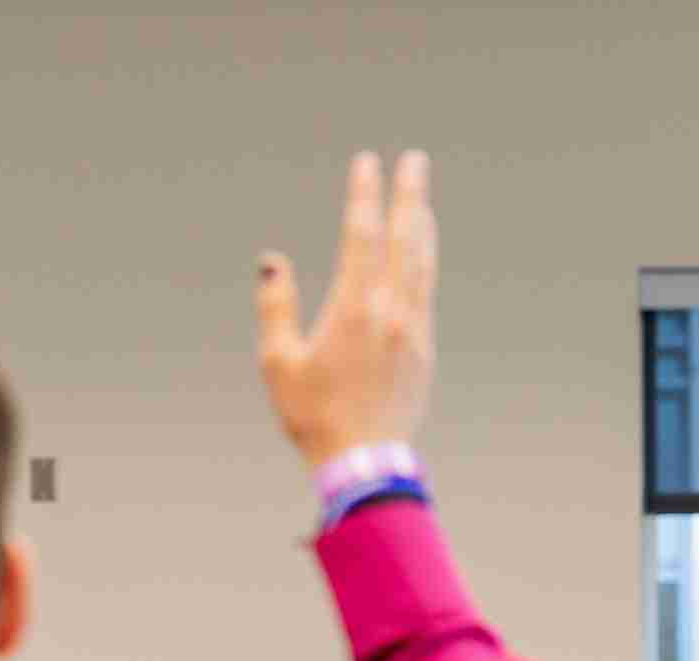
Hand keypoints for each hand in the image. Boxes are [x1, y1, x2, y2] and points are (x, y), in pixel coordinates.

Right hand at [254, 150, 436, 466]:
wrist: (364, 461)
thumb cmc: (313, 415)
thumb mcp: (278, 362)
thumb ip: (276, 306)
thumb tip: (272, 260)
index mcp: (354, 309)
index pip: (362, 235)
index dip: (364, 195)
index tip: (367, 162)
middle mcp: (391, 312)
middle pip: (404, 240)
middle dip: (409, 196)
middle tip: (415, 160)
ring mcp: (413, 331)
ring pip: (423, 265)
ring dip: (422, 227)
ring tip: (422, 200)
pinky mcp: (423, 352)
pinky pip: (426, 294)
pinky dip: (424, 265)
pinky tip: (421, 257)